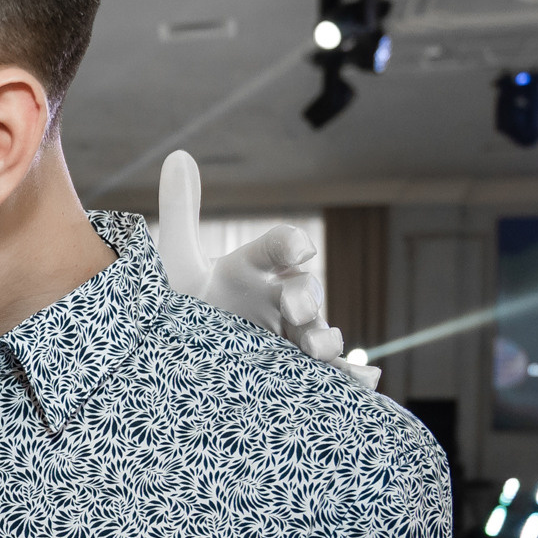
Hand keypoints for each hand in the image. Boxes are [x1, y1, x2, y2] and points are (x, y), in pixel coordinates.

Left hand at [155, 150, 379, 391]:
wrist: (171, 362)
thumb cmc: (177, 308)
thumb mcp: (175, 264)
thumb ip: (180, 212)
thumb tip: (178, 154)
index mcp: (252, 268)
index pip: (277, 247)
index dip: (289, 245)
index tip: (297, 250)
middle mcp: (276, 299)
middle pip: (304, 289)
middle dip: (303, 296)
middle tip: (293, 307)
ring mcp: (288, 336)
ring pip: (320, 330)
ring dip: (327, 338)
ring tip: (320, 349)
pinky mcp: (295, 371)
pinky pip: (330, 373)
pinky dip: (351, 377)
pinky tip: (365, 383)